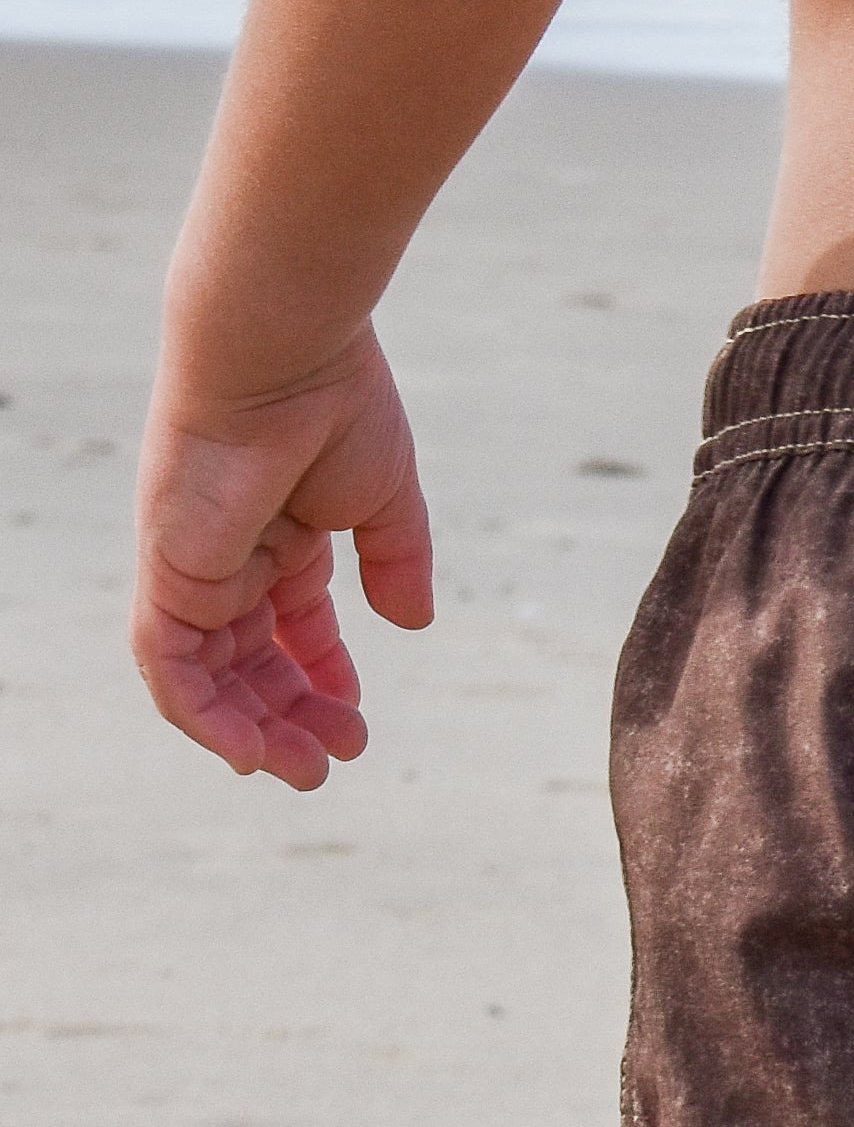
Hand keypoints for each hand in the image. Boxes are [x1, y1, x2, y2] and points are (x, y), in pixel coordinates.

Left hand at [132, 329, 434, 790]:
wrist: (281, 357)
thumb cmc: (334, 407)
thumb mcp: (386, 498)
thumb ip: (396, 562)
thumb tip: (413, 624)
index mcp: (279, 534)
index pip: (292, 623)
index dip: (323, 672)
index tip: (357, 717)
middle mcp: (229, 558)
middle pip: (250, 662)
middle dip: (294, 714)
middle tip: (339, 756)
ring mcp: (193, 571)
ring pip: (207, 679)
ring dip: (251, 732)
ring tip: (305, 769)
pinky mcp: (166, 578)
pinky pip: (170, 669)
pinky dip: (203, 717)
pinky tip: (249, 751)